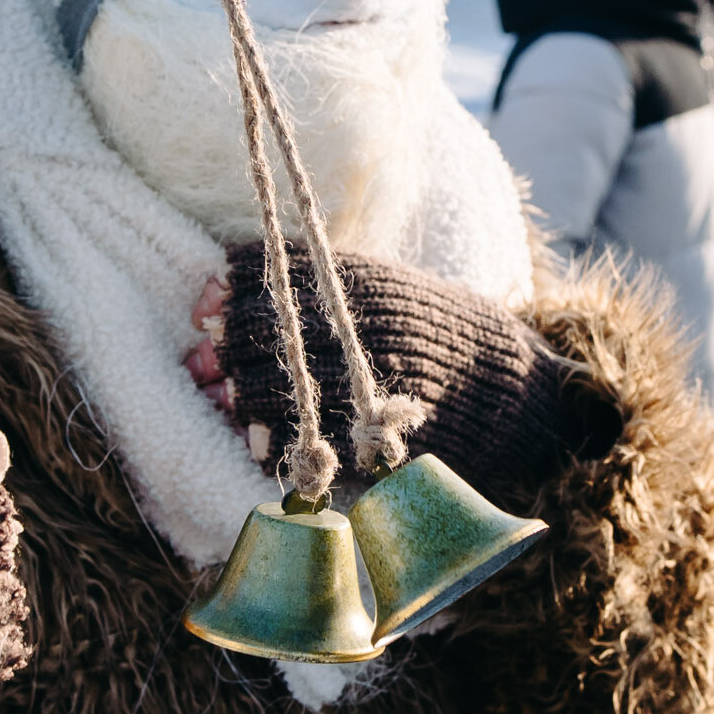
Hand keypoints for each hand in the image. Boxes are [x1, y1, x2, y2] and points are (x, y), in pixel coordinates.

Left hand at [203, 244, 576, 505]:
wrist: (510, 386)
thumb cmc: (440, 331)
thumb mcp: (389, 286)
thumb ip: (322, 280)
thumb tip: (235, 275)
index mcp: (362, 282)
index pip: (274, 272)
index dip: (228, 290)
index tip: (205, 307)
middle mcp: (362, 327)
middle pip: (266, 330)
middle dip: (222, 348)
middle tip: (204, 360)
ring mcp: (368, 380)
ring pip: (278, 386)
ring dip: (237, 395)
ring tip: (220, 399)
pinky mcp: (377, 431)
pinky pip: (309, 437)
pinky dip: (272, 441)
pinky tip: (253, 440)